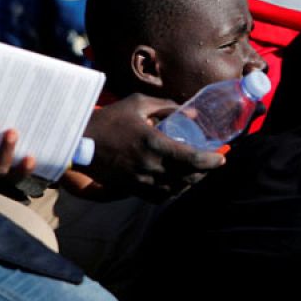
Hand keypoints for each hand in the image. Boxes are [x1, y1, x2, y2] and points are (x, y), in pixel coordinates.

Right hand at [81, 94, 225, 201]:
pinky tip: (177, 182)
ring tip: (198, 171)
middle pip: (189, 177)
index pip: (193, 158)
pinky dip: (173, 191)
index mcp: (154, 143)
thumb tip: (193, 113)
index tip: (222, 157)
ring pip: (176, 189)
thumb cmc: (110, 119)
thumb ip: (167, 106)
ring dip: (191, 182)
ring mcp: (140, 181)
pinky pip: (159, 197)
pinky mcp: (131, 189)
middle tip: (214, 162)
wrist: (78, 142)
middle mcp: (150, 166)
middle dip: (205, 171)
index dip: (212, 160)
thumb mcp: (139, 103)